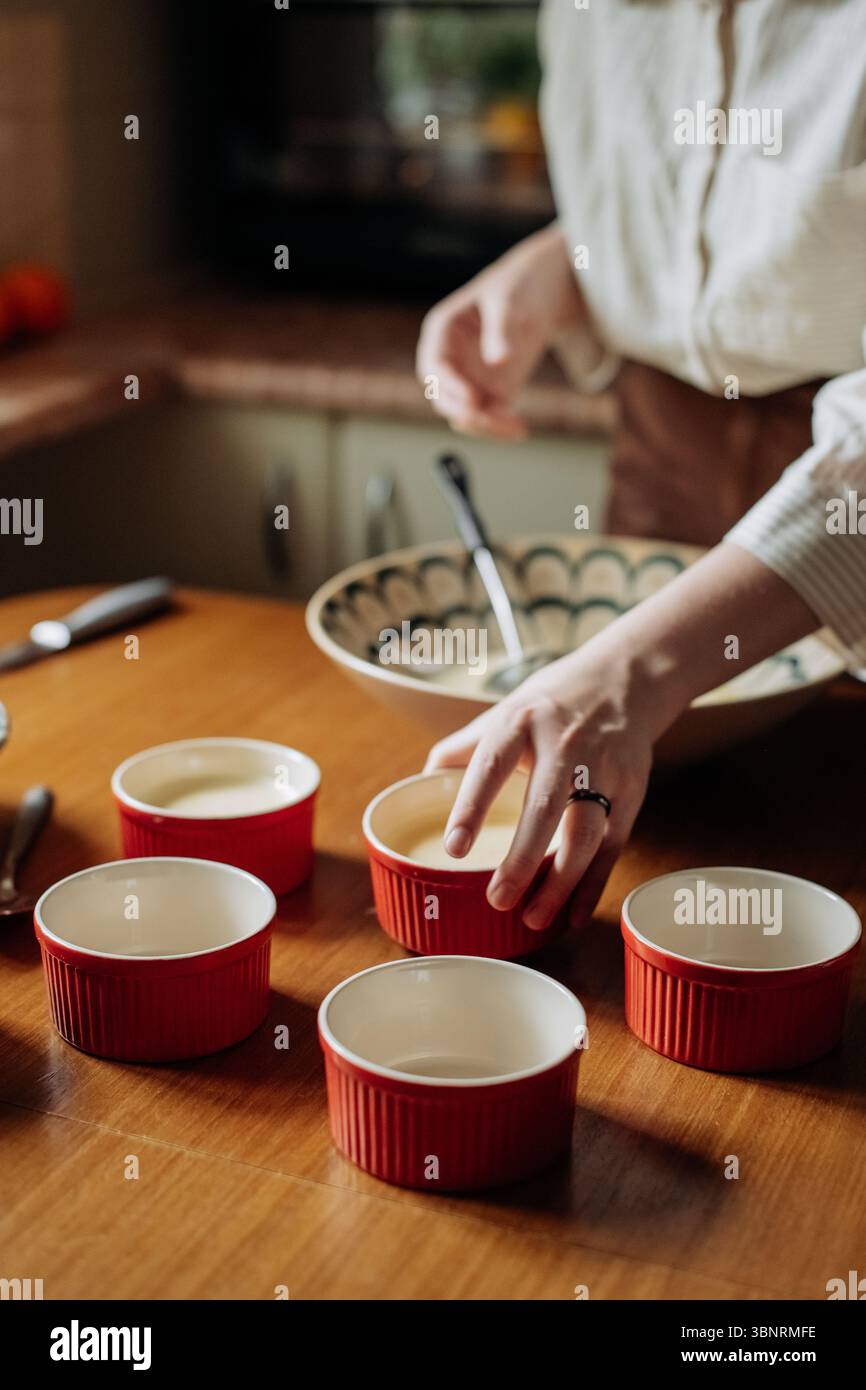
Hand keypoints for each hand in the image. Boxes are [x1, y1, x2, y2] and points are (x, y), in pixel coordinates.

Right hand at [416, 224, 583, 440]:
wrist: (547, 287)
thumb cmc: (520, 285)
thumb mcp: (510, 300)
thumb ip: (501, 330)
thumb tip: (497, 360)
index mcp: (443, 330)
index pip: (434, 366)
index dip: (449, 386)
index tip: (473, 400)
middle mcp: (451, 358)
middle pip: (443, 398)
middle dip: (466, 413)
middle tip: (495, 420)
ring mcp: (470, 377)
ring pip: (464, 414)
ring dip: (485, 426)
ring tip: (515, 428)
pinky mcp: (491, 391)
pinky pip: (487, 418)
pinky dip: (499, 428)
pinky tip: (520, 428)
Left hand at [424, 647, 656, 931]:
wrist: (623, 679)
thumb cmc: (550, 704)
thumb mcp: (503, 712)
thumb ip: (462, 749)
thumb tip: (419, 785)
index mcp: (521, 723)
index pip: (491, 766)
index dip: (471, 808)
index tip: (454, 849)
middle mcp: (564, 744)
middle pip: (546, 808)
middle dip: (522, 859)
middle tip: (498, 900)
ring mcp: (603, 768)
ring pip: (586, 833)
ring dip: (561, 882)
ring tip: (534, 918)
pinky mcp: (631, 790)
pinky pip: (612, 845)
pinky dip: (593, 884)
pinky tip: (572, 913)